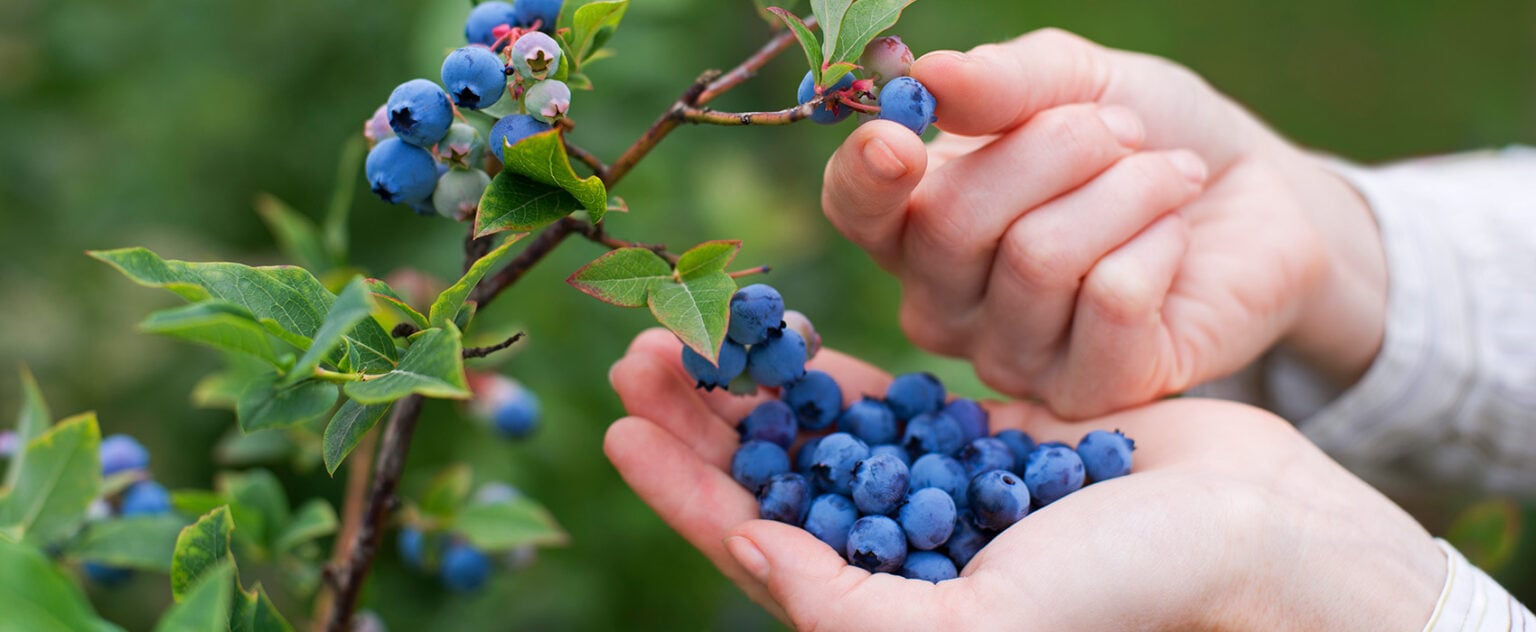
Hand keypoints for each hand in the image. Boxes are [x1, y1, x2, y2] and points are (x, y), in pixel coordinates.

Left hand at [605, 329, 1442, 629]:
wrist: (1254, 537)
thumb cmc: (1125, 599)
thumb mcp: (976, 626)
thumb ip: (851, 608)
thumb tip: (750, 552)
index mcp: (885, 609)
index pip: (753, 547)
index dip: (681, 491)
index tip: (621, 428)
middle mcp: (900, 555)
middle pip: (772, 481)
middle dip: (701, 422)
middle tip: (640, 351)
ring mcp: (939, 493)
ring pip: (816, 435)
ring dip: (752, 385)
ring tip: (693, 328)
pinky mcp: (982, 441)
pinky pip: (886, 401)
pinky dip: (831, 371)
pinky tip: (783, 334)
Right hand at [822, 29, 1386, 417]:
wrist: (1255, 197)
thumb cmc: (1145, 135)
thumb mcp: (1077, 81)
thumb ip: (1003, 83)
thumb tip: (928, 77)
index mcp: (917, 221)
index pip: (854, 210)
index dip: (865, 177)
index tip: (899, 137)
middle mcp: (945, 303)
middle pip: (952, 223)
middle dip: (1055, 147)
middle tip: (1123, 132)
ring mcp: (1011, 358)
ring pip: (1039, 258)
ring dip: (1126, 190)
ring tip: (1168, 176)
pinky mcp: (1090, 393)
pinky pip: (1110, 301)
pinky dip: (1158, 243)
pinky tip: (1175, 239)